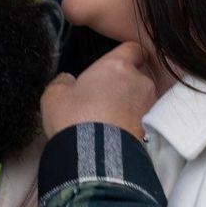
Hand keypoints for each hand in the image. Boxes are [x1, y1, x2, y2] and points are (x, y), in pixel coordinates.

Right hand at [41, 41, 156, 142]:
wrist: (94, 158)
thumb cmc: (74, 118)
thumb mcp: (55, 95)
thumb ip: (63, 81)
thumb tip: (67, 81)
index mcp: (118, 65)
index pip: (133, 49)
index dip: (125, 56)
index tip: (113, 65)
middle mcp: (139, 81)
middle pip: (136, 76)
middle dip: (123, 85)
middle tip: (103, 98)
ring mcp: (148, 106)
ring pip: (140, 99)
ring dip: (129, 105)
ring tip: (109, 120)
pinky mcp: (151, 129)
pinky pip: (141, 120)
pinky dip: (132, 124)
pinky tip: (115, 133)